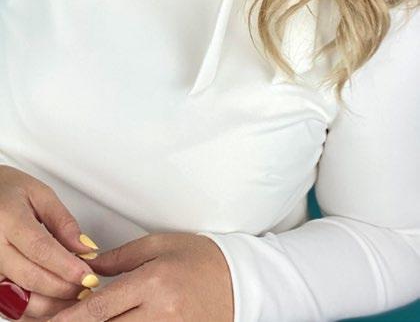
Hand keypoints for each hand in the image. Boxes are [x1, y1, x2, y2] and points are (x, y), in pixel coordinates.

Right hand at [0, 165, 99, 318]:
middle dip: (63, 288)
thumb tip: (85, 248)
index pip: (40, 249)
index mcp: (7, 218)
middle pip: (31, 277)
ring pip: (20, 300)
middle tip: (87, 285)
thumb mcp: (39, 194)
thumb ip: (63, 221)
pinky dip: (35, 310)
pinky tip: (53, 302)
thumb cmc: (7, 190)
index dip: (66, 266)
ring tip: (74, 295)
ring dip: (51, 304)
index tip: (88, 274)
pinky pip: (11, 307)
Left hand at [47, 231, 233, 320]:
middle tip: (59, 321)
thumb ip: (119, 258)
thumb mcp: (157, 245)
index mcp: (153, 282)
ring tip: (87, 320)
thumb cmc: (200, 258)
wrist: (238, 279)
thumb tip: (87, 267)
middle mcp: (161, 312)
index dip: (70, 319)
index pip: (100, 308)